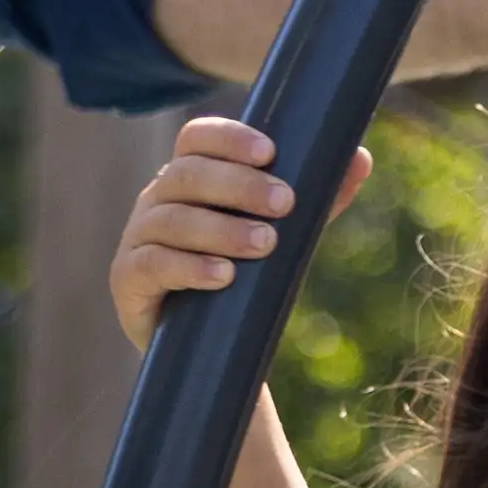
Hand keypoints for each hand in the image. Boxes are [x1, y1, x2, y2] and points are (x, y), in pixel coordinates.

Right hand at [107, 116, 342, 348]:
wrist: (205, 349)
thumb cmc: (243, 279)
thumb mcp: (284, 236)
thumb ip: (318, 200)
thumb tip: (360, 158)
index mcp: (190, 178)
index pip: (198, 138)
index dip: (230, 138)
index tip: (271, 152)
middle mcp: (157, 200)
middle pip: (187, 174)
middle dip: (239, 185)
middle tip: (286, 203)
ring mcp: (138, 238)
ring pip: (171, 219)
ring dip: (221, 228)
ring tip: (265, 243)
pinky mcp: (127, 280)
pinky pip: (152, 263)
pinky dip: (190, 267)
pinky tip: (224, 276)